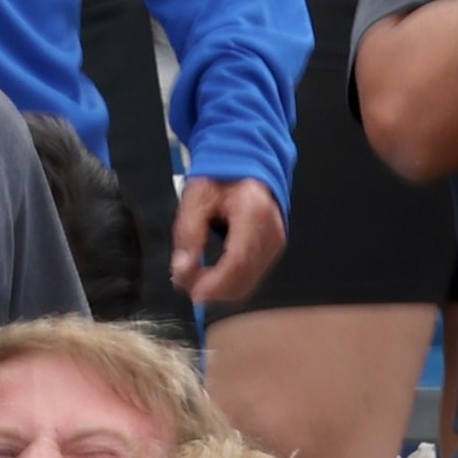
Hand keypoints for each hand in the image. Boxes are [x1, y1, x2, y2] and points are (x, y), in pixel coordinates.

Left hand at [170, 176, 284, 306]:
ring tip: (194, 278)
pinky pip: (250, 277)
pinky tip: (210, 276)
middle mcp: (271, 232)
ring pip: (247, 283)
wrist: (247, 164)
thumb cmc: (223, 176)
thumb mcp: (196, 197)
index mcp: (254, 213)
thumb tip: (182, 268)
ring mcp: (274, 244)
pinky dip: (228, 283)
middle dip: (213, 290)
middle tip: (184, 283)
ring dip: (219, 290)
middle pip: (244, 278)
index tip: (194, 293)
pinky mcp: (272, 250)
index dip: (216, 283)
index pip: (238, 260)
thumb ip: (187, 233)